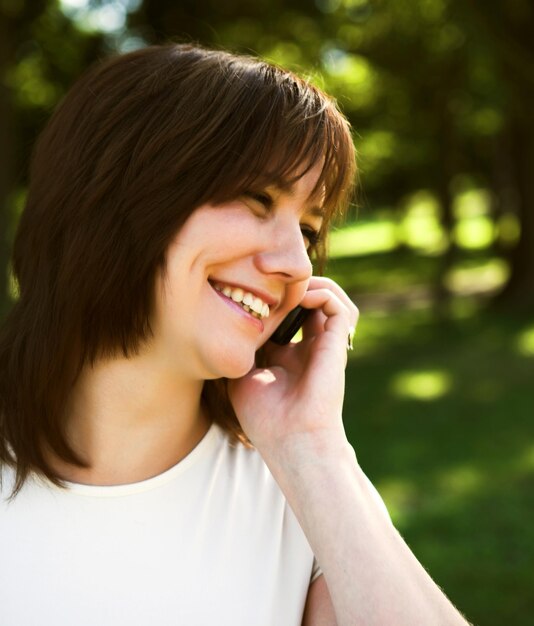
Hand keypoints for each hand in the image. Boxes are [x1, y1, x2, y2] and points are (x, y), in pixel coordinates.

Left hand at [227, 277, 358, 460]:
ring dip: (311, 285)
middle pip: (308, 303)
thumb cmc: (264, 416)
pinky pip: (337, 307)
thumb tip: (236, 319)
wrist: (291, 439)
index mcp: (288, 356)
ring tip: (289, 284)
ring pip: (329, 299)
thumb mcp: (242, 375)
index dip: (272, 300)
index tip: (251, 289)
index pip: (286, 316)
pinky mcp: (337, 344)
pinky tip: (299, 297)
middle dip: (291, 287)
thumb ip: (245, 347)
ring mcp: (324, 345)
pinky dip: (322, 293)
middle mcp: (308, 347)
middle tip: (270, 279)